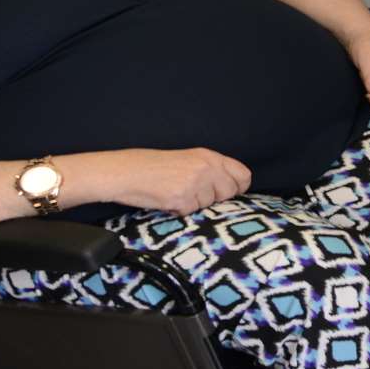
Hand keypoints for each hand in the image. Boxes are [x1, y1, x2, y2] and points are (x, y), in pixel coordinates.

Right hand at [101, 148, 250, 214]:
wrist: (126, 172)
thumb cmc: (154, 166)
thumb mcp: (188, 159)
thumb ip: (211, 169)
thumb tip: (232, 188)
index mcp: (208, 156)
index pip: (243, 175)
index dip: (238, 187)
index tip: (229, 193)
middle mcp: (205, 168)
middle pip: (229, 193)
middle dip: (215, 199)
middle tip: (194, 195)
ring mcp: (194, 183)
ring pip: (209, 205)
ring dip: (195, 205)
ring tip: (176, 194)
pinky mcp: (181, 199)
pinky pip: (191, 212)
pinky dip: (180, 211)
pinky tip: (167, 201)